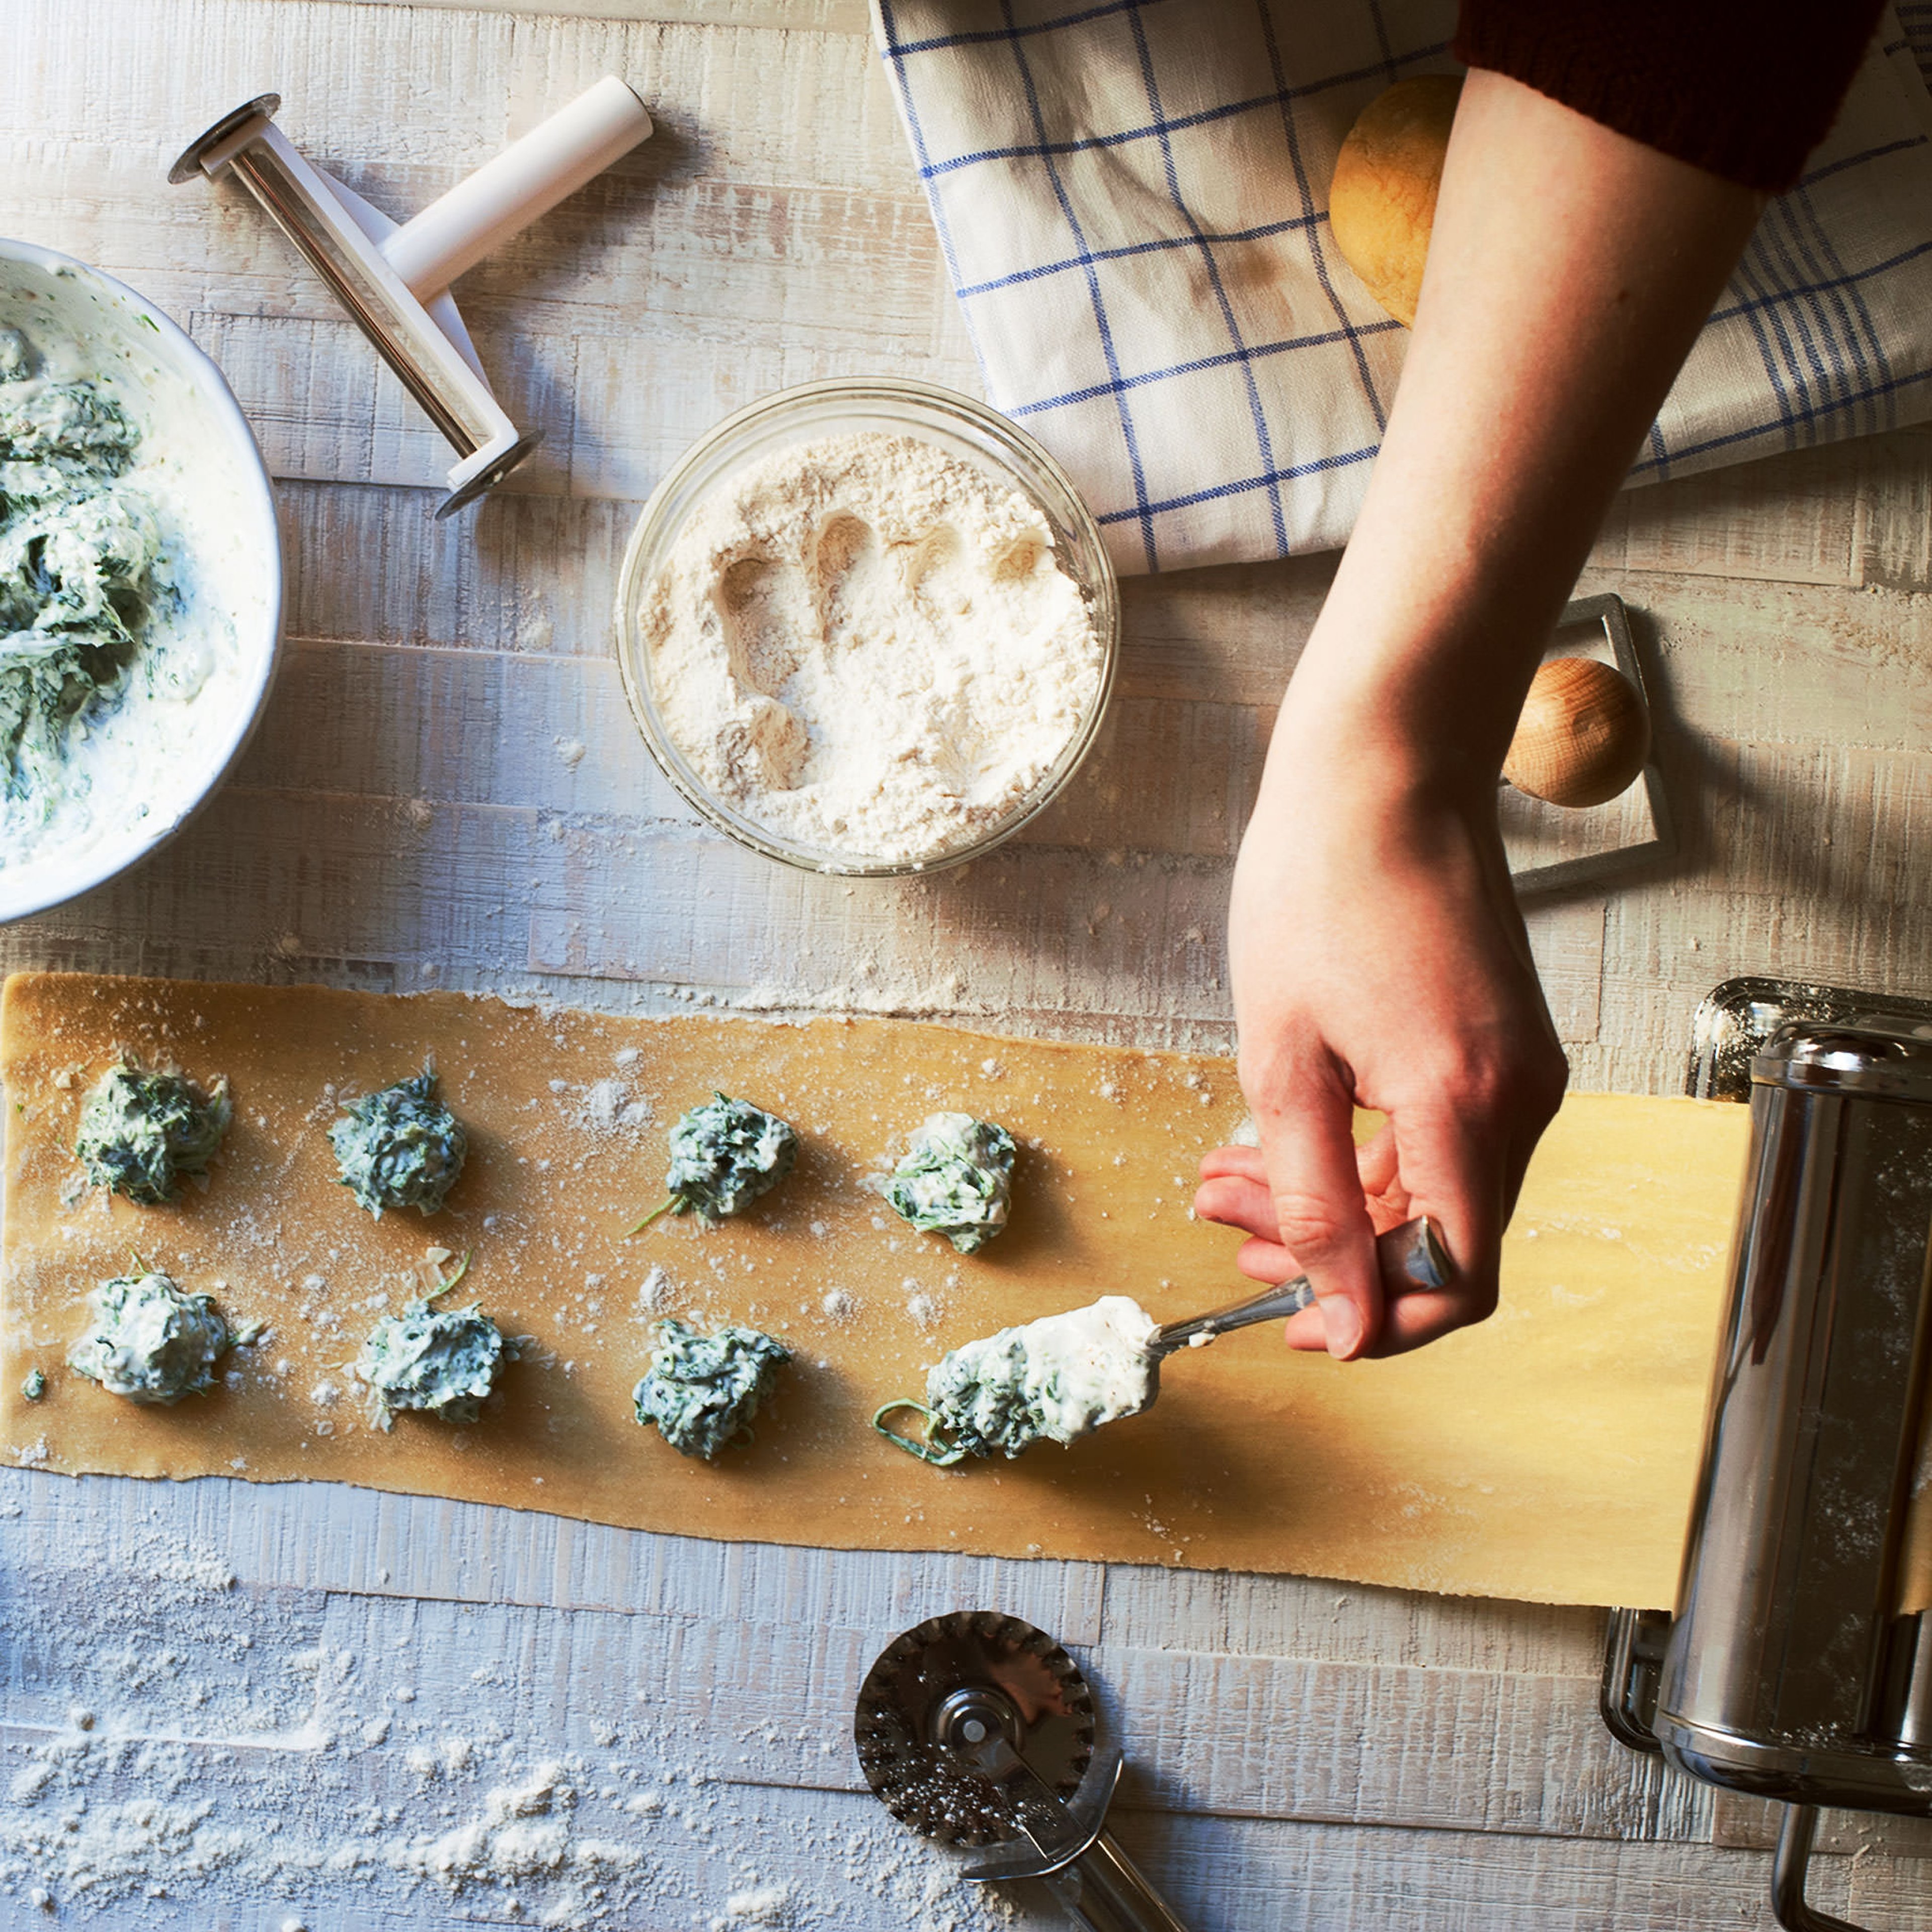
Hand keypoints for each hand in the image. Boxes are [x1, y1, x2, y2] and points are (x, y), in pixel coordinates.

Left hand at [1195, 726, 1566, 1358]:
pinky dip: (1368, 1152)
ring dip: (1335, 1200)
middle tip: (1224, 1226)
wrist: (1384, 771)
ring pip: (1437, 1190)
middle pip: (1441, 1240)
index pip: (1457, 1280)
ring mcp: (1524, 1070)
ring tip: (1226, 1176)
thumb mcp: (1283, 1060)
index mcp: (1466, 1104)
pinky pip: (1446, 1137)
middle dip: (1329, 1254)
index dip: (1377, 1321)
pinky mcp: (1508, 1045)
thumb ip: (1313, 1201)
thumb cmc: (1320, 891)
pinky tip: (1285, 1136)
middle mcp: (1521, 1098)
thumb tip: (1344, 1319)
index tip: (1294, 1325)